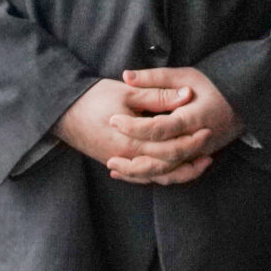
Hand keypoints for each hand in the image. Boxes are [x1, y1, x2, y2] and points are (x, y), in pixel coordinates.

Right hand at [50, 71, 232, 186]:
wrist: (61, 111)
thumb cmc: (93, 98)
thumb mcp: (128, 92)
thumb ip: (158, 96)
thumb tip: (187, 95)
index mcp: (132, 141)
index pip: (170, 148)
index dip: (191, 141)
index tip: (207, 130)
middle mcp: (127, 159)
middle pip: (166, 167)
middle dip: (190, 158)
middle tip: (209, 146)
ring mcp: (120, 164)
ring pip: (155, 177)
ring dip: (178, 172)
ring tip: (198, 164)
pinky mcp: (114, 163)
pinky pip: (140, 178)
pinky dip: (158, 176)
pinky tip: (171, 170)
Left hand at [105, 67, 241, 183]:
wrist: (243, 102)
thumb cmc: (214, 85)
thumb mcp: (186, 76)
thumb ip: (155, 78)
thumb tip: (126, 75)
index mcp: (194, 117)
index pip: (160, 128)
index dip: (135, 127)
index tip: (114, 120)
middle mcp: (198, 139)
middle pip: (163, 157)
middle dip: (134, 159)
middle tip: (109, 154)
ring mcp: (199, 153)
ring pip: (168, 171)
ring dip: (140, 173)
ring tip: (115, 168)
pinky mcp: (197, 159)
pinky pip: (174, 174)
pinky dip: (152, 176)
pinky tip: (132, 173)